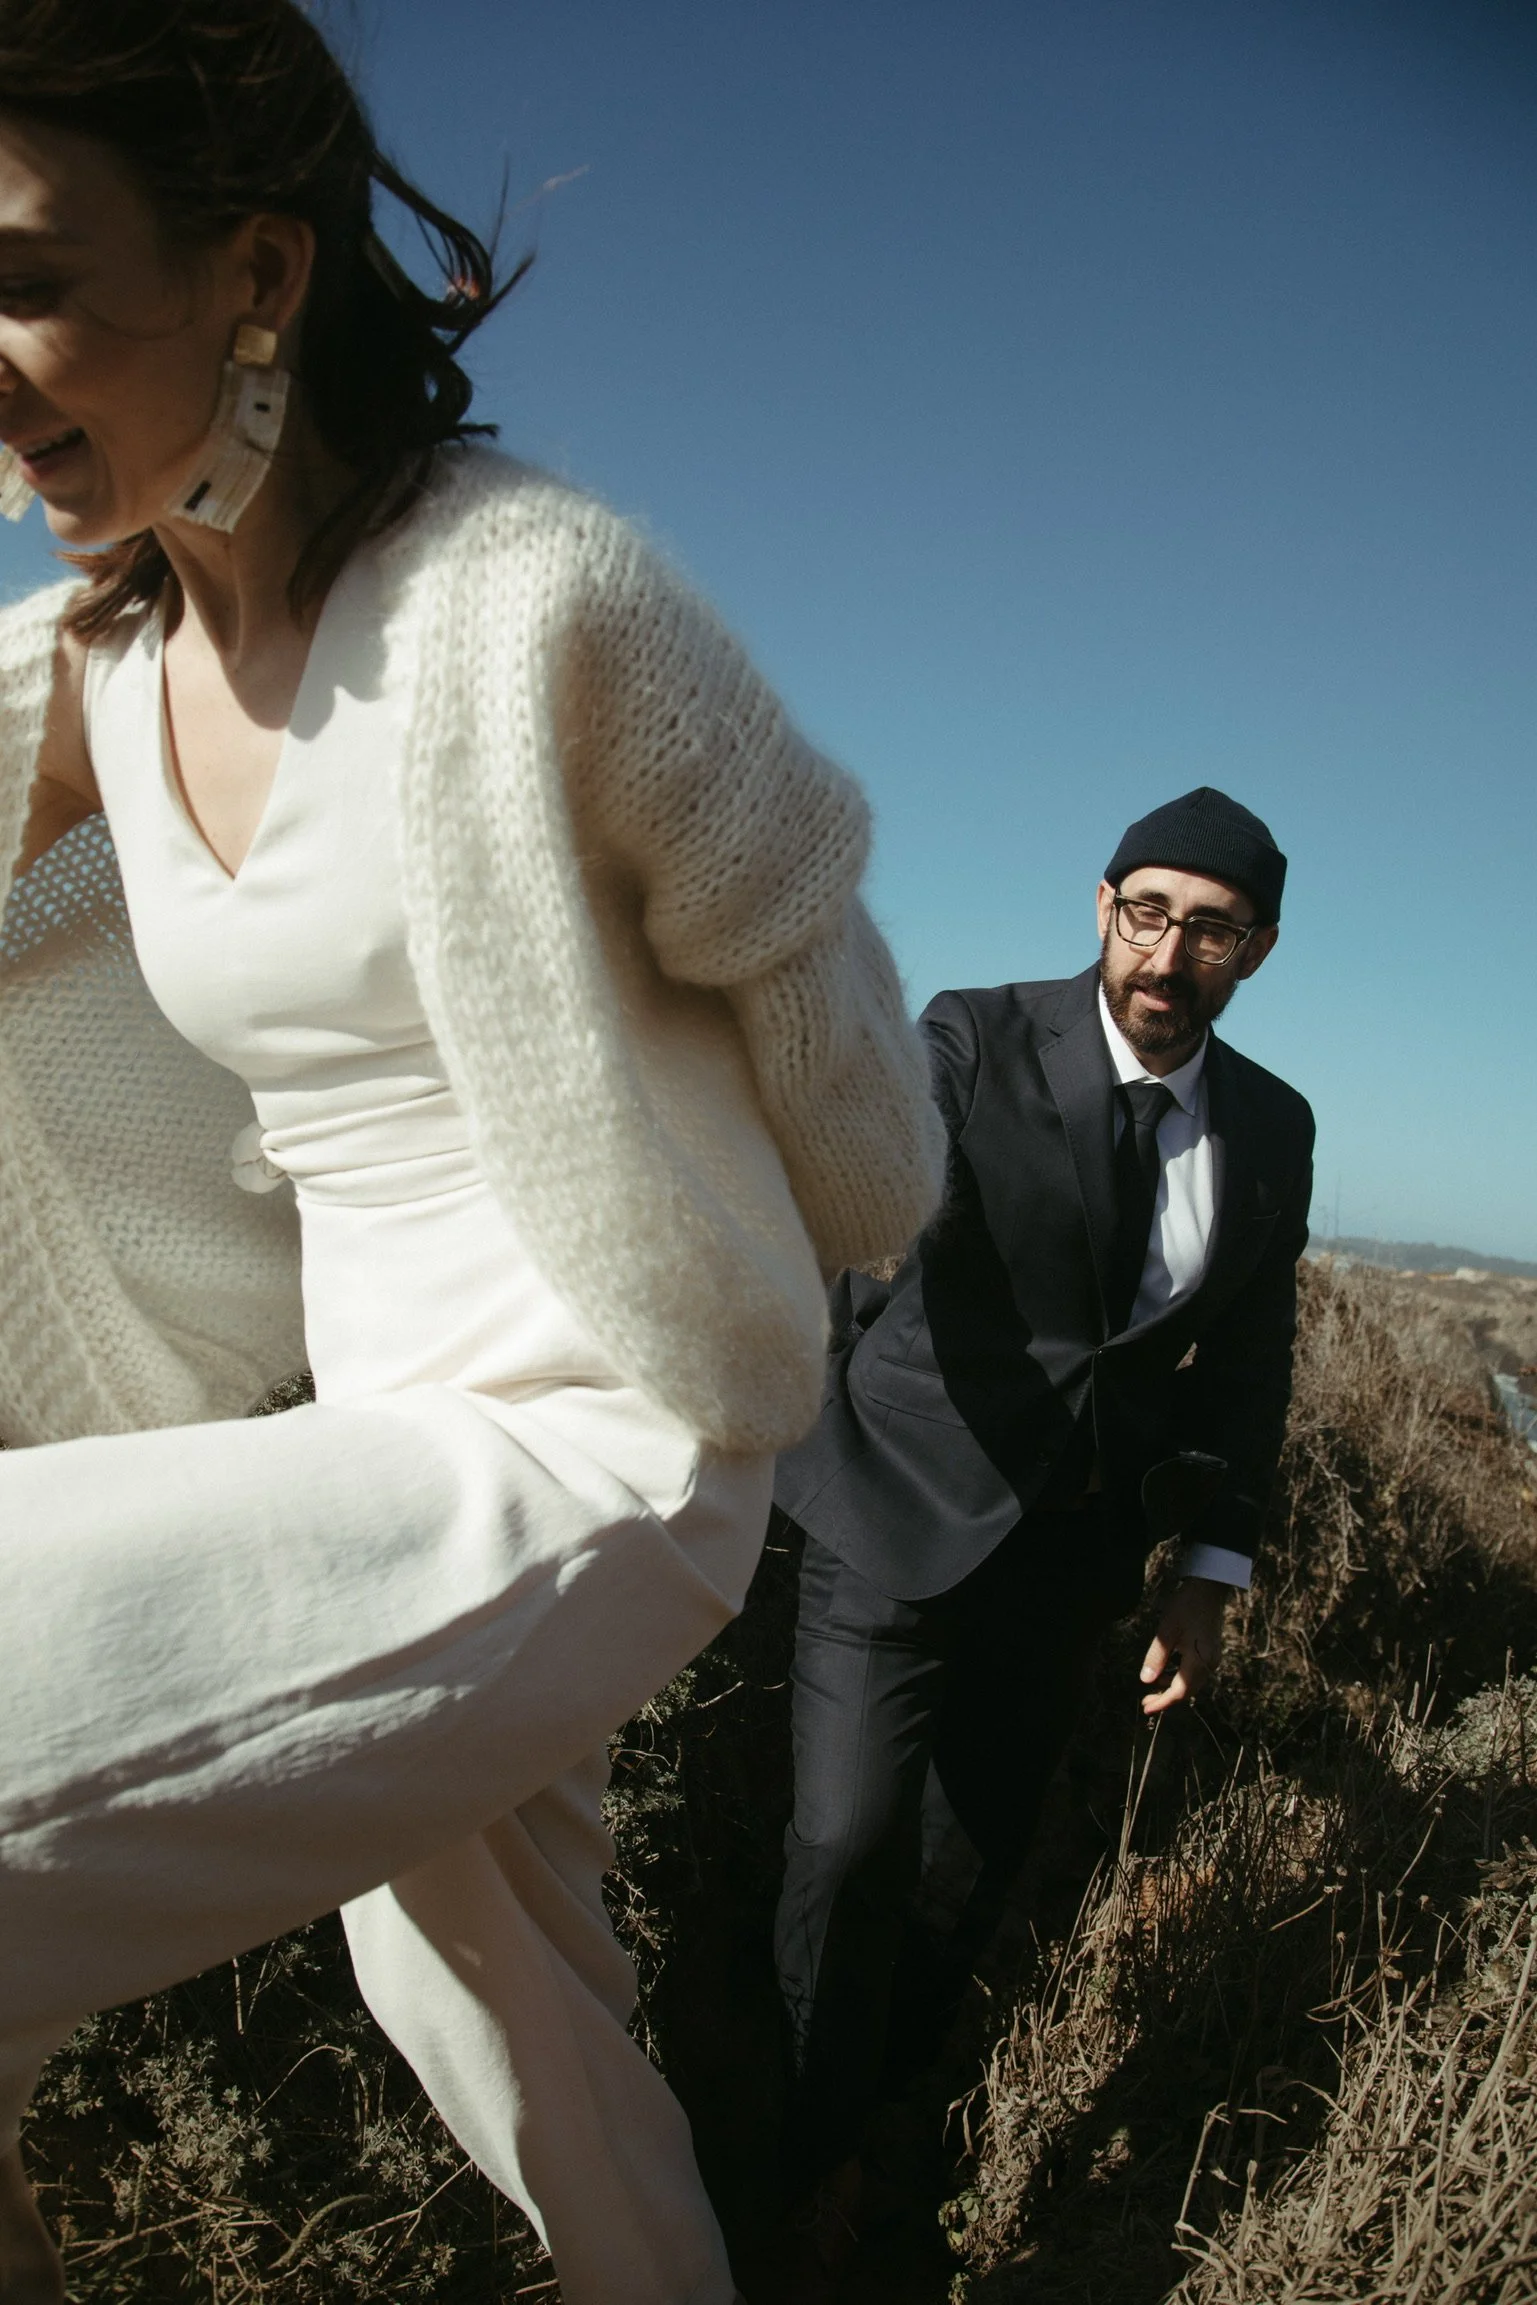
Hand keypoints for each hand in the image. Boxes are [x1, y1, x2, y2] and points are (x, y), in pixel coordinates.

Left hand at [1139, 1576, 1227, 1715]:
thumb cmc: (1186, 1606)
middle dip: (1166, 1698)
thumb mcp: (1167, 1631)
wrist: (1209, 1588)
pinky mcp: (1211, 1652)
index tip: (1146, 1708)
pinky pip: (1194, 1673)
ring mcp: (1212, 1658)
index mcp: (1200, 1660)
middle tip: (1145, 1701)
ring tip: (1151, 1688)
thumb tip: (1145, 1681)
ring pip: (1191, 1683)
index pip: (1180, 1692)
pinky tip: (1164, 1672)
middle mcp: (1210, 1664)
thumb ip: (1157, 1657)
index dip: (1163, 1702)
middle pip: (1187, 1691)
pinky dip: (1179, 1677)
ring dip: (1171, 1688)